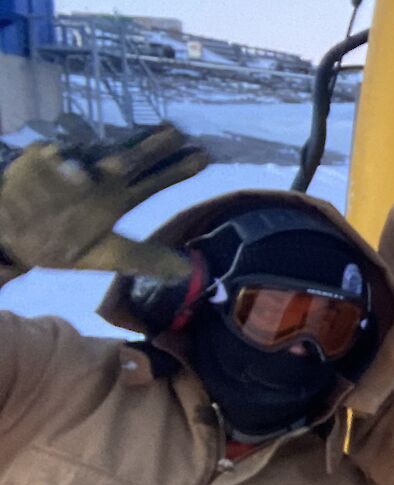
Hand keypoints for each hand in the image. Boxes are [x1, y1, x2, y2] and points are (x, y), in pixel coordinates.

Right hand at [0, 125, 208, 278]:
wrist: (15, 238)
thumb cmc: (65, 242)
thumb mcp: (107, 255)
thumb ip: (145, 259)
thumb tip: (187, 271)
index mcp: (118, 198)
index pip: (155, 181)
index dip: (178, 169)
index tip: (203, 157)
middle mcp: (101, 178)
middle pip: (132, 158)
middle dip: (153, 146)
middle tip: (176, 132)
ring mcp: (71, 166)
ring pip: (94, 152)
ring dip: (106, 151)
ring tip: (124, 161)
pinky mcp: (39, 161)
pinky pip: (49, 156)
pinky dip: (57, 160)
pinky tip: (66, 165)